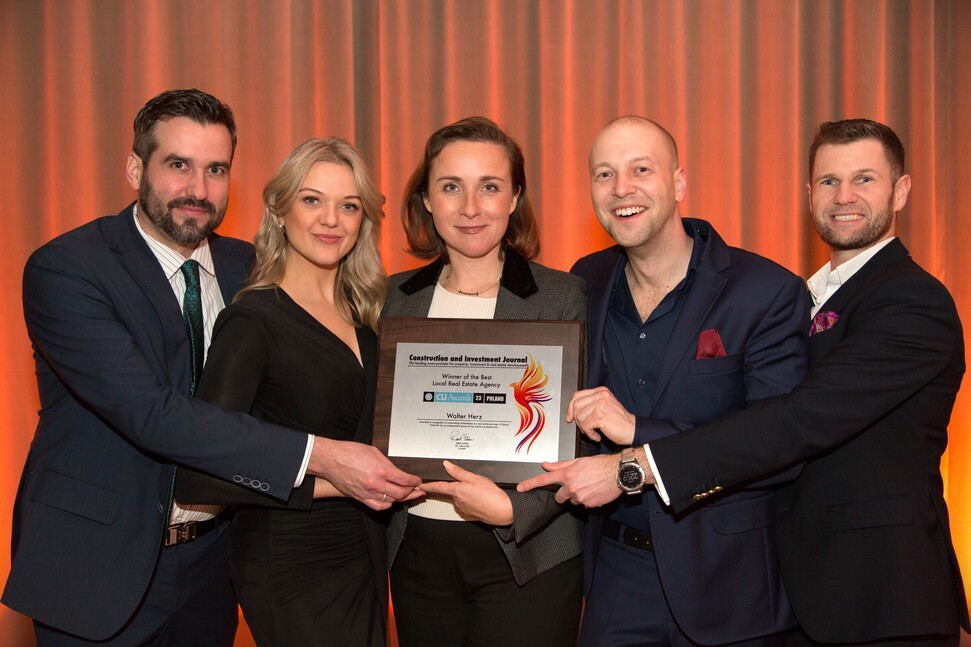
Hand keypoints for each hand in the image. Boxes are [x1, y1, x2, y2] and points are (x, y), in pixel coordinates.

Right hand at [306, 437, 421, 510]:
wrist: (331, 459)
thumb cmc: (350, 452)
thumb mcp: (374, 452)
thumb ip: (387, 463)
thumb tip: (397, 471)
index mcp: (382, 470)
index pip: (405, 480)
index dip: (415, 482)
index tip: (417, 481)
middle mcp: (376, 483)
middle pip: (401, 494)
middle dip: (411, 492)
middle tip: (416, 489)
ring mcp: (368, 492)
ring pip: (391, 501)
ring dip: (400, 498)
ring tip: (405, 494)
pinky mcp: (360, 497)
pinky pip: (378, 506)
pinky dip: (387, 505)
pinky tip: (390, 500)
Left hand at [419, 461, 513, 525]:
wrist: (504, 511)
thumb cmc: (492, 495)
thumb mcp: (475, 478)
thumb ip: (459, 472)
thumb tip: (447, 465)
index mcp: (457, 491)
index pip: (438, 487)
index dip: (428, 485)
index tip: (420, 485)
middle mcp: (457, 501)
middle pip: (450, 491)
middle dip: (456, 485)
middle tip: (470, 482)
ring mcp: (463, 508)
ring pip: (458, 496)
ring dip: (464, 492)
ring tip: (479, 489)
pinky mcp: (469, 512)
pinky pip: (465, 502)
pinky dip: (470, 498)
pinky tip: (480, 496)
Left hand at [517, 454, 623, 507]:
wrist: (618, 473)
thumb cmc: (601, 464)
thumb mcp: (579, 461)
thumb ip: (561, 465)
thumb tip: (547, 465)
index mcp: (567, 474)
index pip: (544, 480)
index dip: (530, 484)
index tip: (520, 488)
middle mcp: (571, 487)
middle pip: (559, 496)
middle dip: (564, 492)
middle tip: (576, 485)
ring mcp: (579, 497)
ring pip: (572, 500)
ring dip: (577, 495)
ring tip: (589, 486)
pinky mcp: (588, 504)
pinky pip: (583, 504)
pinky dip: (587, 499)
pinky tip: (594, 491)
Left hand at [567, 386, 635, 444]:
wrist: (632, 430)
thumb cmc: (620, 421)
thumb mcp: (605, 406)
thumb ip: (591, 404)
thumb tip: (573, 411)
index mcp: (601, 391)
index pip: (577, 395)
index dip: (570, 407)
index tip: (570, 417)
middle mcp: (600, 395)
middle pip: (576, 405)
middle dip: (576, 419)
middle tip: (584, 427)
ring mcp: (600, 404)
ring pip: (579, 416)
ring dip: (584, 428)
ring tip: (593, 432)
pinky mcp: (600, 415)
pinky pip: (586, 426)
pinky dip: (590, 434)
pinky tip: (597, 436)